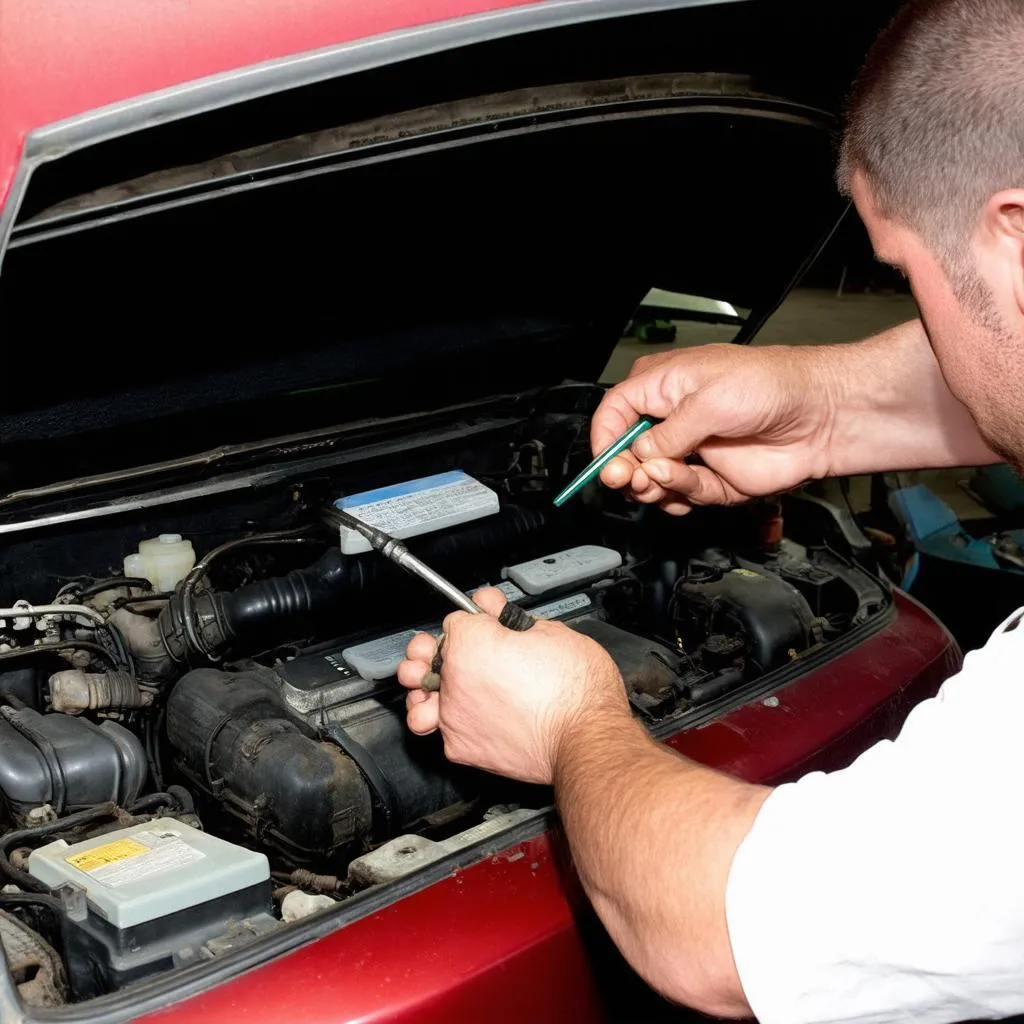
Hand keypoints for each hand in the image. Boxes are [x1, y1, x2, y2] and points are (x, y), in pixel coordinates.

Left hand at [397, 588, 629, 783]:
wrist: (587, 737)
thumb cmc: (576, 688)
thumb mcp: (551, 632)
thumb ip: (512, 618)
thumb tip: (495, 608)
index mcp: (472, 642)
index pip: (455, 621)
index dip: (476, 621)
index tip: (489, 626)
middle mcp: (454, 677)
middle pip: (424, 655)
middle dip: (437, 650)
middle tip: (458, 652)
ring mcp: (454, 715)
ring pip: (417, 698)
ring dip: (425, 690)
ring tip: (439, 688)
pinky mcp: (462, 747)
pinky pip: (442, 731)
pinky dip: (451, 724)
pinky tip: (466, 717)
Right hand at [591, 343, 834, 513]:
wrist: (820, 416)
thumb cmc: (772, 385)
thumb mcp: (707, 399)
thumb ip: (666, 433)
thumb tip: (639, 456)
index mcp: (662, 385)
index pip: (614, 412)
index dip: (604, 439)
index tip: (606, 462)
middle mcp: (672, 419)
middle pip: (626, 453)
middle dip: (623, 469)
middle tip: (626, 478)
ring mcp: (691, 451)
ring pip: (651, 480)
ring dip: (652, 485)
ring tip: (661, 479)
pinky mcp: (711, 478)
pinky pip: (682, 495)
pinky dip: (681, 494)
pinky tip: (689, 485)